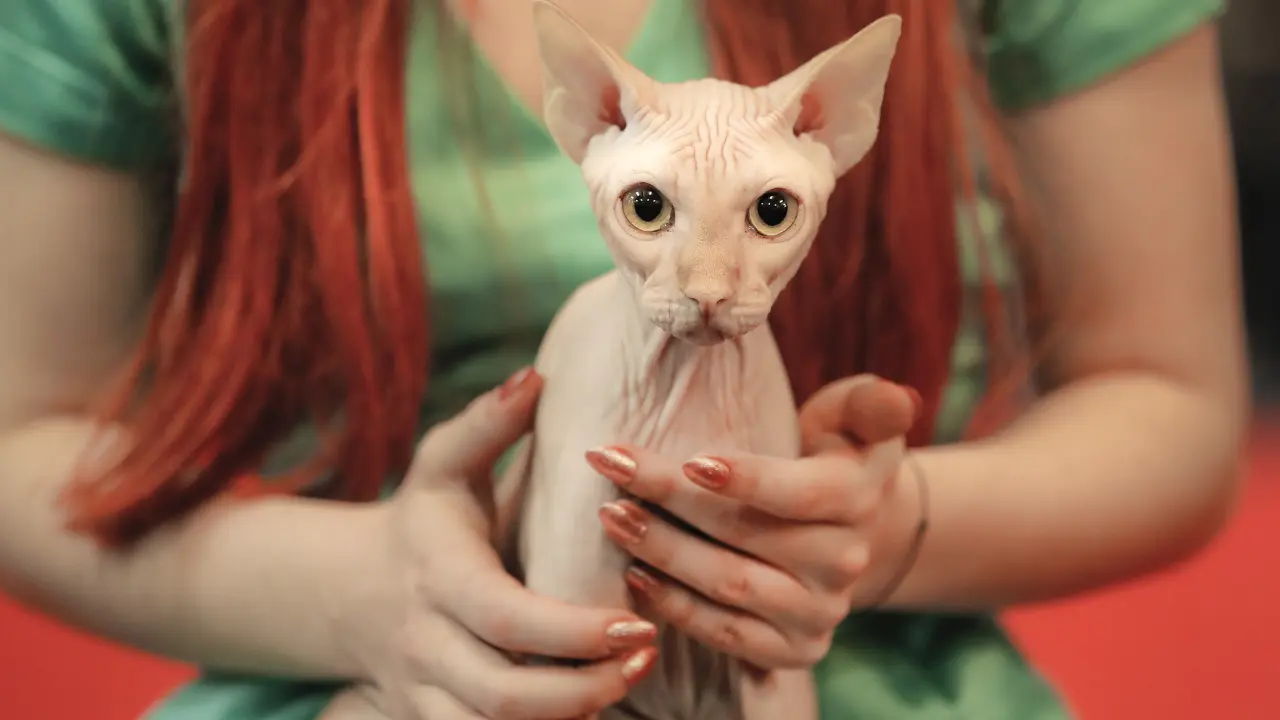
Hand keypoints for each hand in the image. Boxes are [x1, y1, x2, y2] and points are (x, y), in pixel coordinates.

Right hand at [355, 368, 658, 718]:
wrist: (348, 594)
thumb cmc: (421, 521)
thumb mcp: (441, 465)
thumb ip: (485, 424)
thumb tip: (536, 376)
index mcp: (439, 579)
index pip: (506, 620)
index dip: (573, 633)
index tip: (639, 624)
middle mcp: (428, 646)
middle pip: (504, 694)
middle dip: (583, 690)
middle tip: (648, 657)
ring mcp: (424, 694)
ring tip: (628, 685)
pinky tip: (592, 714)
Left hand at [585, 375, 919, 669]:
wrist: (849, 528)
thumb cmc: (832, 453)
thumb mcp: (856, 416)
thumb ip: (869, 404)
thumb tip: (897, 401)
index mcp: (859, 496)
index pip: (796, 493)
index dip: (743, 479)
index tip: (688, 459)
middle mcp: (845, 561)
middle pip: (744, 535)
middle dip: (670, 500)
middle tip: (612, 467)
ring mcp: (821, 611)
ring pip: (729, 586)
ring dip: (661, 553)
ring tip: (612, 516)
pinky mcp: (796, 649)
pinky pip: (727, 634)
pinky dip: (676, 608)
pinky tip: (636, 574)